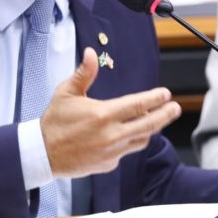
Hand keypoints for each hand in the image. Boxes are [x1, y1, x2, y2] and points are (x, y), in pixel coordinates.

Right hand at [40, 47, 180, 177]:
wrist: (43, 153)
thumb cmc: (54, 122)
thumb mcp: (66, 93)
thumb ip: (84, 73)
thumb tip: (91, 53)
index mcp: (104, 114)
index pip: (139, 105)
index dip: (155, 98)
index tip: (165, 94)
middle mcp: (112, 134)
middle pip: (149, 124)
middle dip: (165, 115)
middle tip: (175, 108)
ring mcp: (112, 151)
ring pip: (141, 139)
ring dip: (150, 129)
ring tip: (155, 120)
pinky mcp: (109, 163)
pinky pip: (127, 152)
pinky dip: (130, 141)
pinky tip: (128, 135)